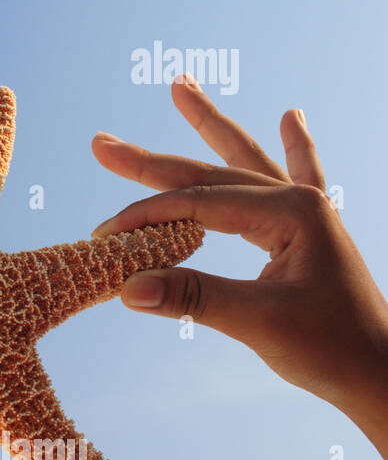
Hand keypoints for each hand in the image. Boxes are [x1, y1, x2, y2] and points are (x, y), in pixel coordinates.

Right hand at [89, 75, 387, 457]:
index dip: (145, 216)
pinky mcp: (309, 233)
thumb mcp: (259, 322)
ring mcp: (307, 214)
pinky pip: (298, 177)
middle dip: (152, 159)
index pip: (198, 204)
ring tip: (180, 85)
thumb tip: (126, 288)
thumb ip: (194, 298)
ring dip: (211, 125)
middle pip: (209, 172)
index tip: (103, 235)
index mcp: (292, 212)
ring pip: (243, 162)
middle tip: (101, 143)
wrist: (384, 374)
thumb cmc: (333, 348)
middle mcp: (299, 201)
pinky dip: (295, 147)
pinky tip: (292, 117)